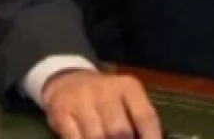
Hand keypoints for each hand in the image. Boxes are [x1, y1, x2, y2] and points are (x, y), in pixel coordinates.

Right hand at [42, 69, 161, 138]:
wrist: (67, 80)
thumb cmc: (105, 96)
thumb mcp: (126, 99)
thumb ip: (138, 120)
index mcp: (128, 87)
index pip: (145, 117)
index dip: (151, 138)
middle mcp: (105, 91)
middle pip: (120, 131)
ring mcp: (81, 101)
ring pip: (97, 137)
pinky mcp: (62, 113)